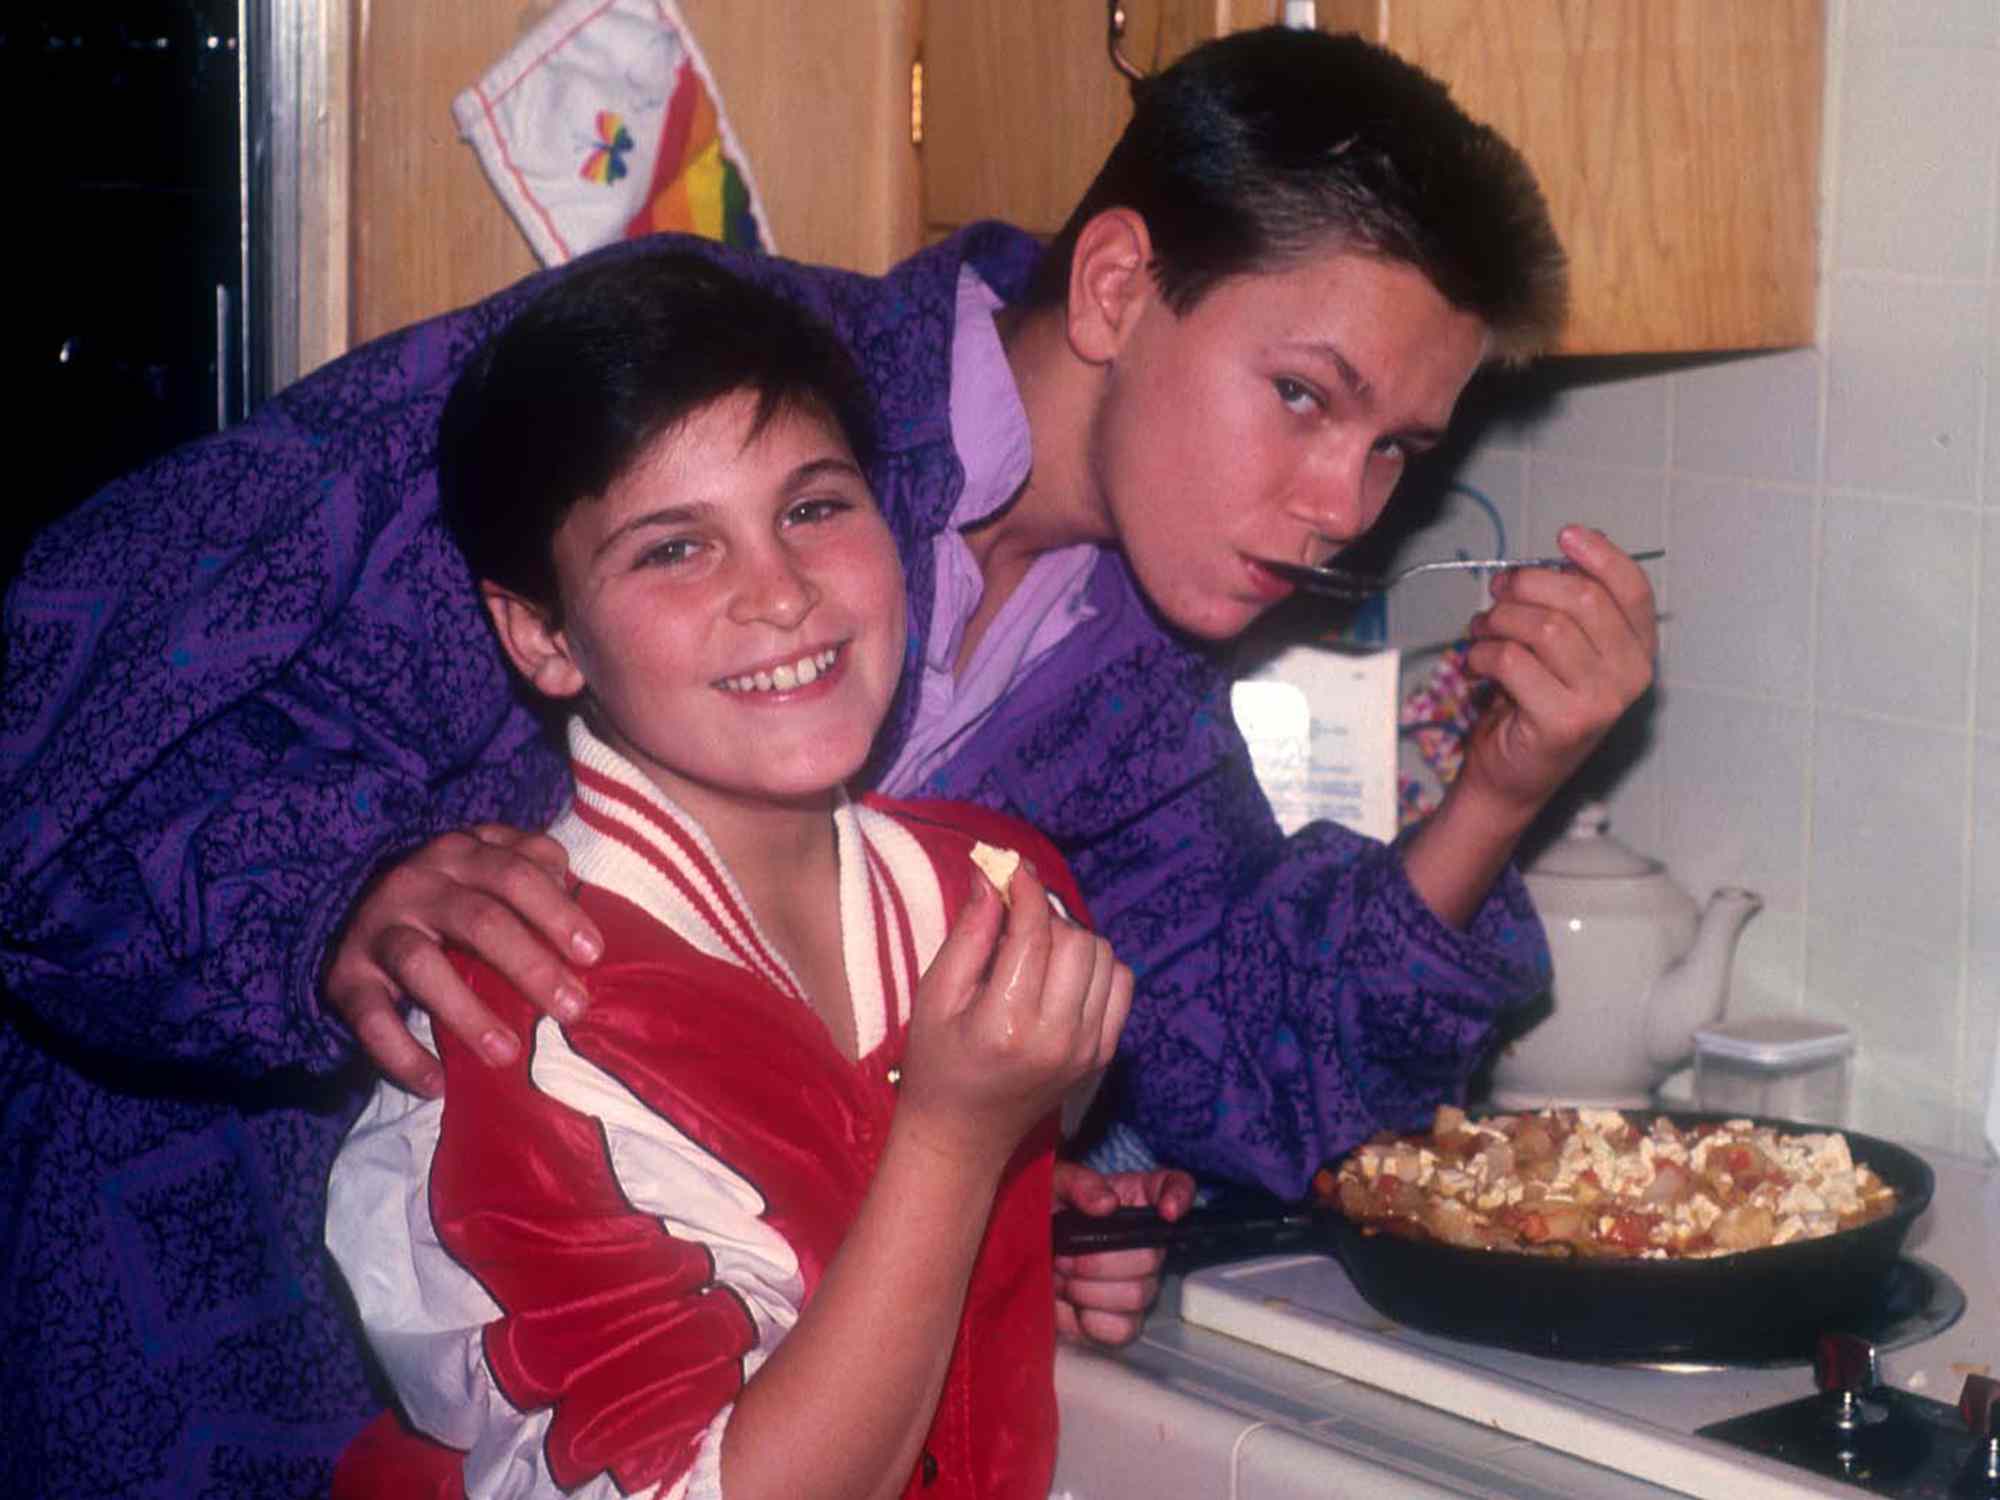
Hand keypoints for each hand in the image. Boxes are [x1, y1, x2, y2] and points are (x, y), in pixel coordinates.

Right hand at [322, 824, 602, 1094]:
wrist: (358, 906)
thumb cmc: (455, 895)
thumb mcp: (493, 870)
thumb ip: (539, 878)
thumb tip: (585, 932)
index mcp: (464, 854)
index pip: (516, 873)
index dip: (557, 912)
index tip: (593, 955)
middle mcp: (417, 882)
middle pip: (478, 919)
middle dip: (530, 966)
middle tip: (571, 1009)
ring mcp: (378, 927)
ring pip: (420, 964)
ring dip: (467, 1012)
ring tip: (507, 1054)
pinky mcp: (345, 975)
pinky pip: (370, 1017)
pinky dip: (401, 1054)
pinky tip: (435, 1084)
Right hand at [896, 866, 1132, 1172]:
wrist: (963, 1134)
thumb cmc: (937, 1062)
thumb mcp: (935, 995)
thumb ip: (968, 933)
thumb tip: (992, 875)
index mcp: (1007, 1022)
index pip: (1034, 933)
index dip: (1025, 889)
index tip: (1012, 868)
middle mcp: (1057, 1037)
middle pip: (1075, 940)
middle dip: (1045, 916)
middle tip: (1014, 919)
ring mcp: (1087, 1049)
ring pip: (1102, 956)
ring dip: (1071, 938)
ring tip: (1035, 949)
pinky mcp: (1102, 1054)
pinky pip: (1120, 984)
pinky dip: (1096, 966)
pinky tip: (1062, 973)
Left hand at [1051, 1162, 1195, 1346]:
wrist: (1018, 1252)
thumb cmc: (1038, 1211)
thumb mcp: (1049, 1184)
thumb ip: (1077, 1184)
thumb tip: (1107, 1205)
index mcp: (1134, 1196)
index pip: (1176, 1186)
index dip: (1179, 1198)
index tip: (1166, 1211)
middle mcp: (1144, 1240)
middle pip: (1152, 1256)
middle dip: (1098, 1260)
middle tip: (1062, 1255)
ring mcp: (1137, 1282)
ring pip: (1137, 1295)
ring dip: (1088, 1289)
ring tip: (1061, 1276)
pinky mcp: (1120, 1320)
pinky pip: (1123, 1328)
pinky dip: (1089, 1318)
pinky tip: (1069, 1303)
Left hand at [1457, 526, 1657, 819]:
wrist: (1513, 773)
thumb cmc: (1534, 701)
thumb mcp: (1559, 647)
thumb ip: (1569, 603)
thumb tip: (1566, 546)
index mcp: (1638, 650)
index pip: (1633, 589)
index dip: (1600, 554)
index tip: (1563, 534)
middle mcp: (1631, 675)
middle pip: (1582, 599)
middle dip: (1528, 585)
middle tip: (1497, 593)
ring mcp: (1602, 701)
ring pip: (1543, 626)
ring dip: (1498, 620)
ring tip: (1481, 631)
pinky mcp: (1564, 721)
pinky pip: (1514, 660)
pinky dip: (1483, 653)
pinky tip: (1476, 664)